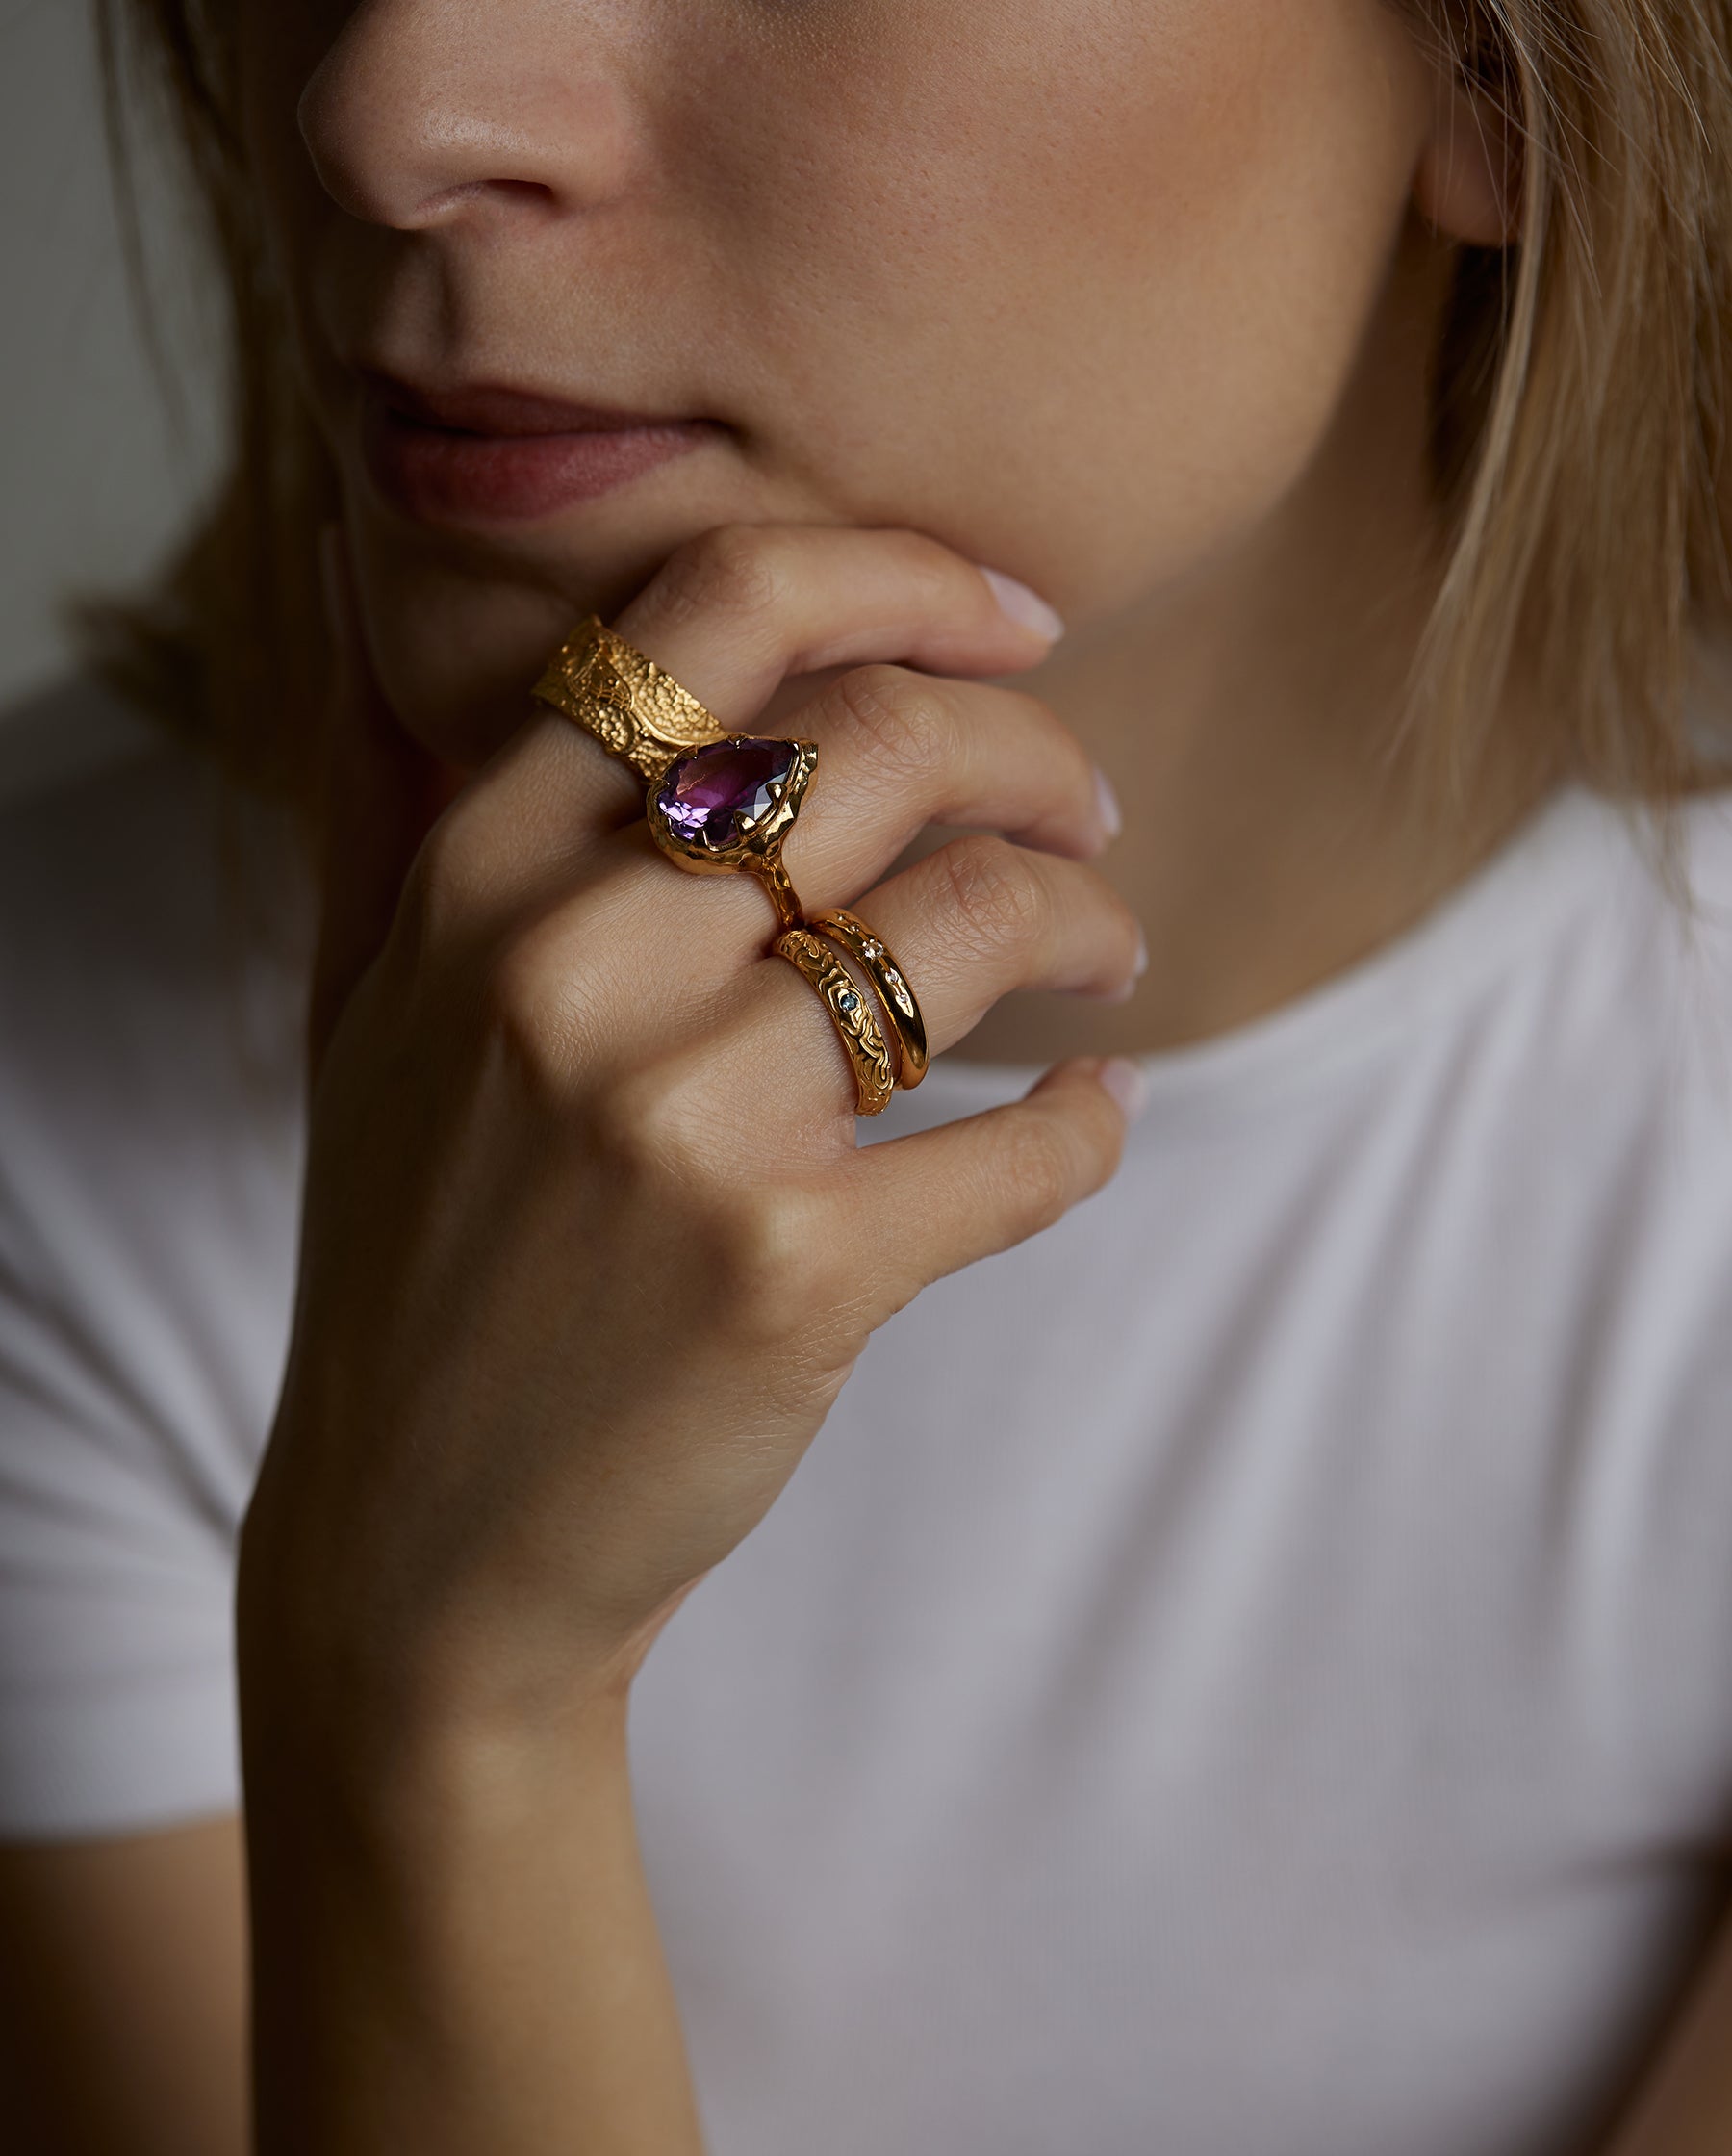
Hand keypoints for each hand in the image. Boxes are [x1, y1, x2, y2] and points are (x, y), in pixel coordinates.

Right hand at [237, 524, 1143, 1765]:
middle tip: (1088, 817)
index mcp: (477, 879)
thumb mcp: (364, 1020)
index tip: (1017, 618)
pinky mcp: (788, 1273)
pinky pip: (1018, 1150)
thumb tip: (362, 586)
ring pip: (973, 923)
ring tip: (1112, 952)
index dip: (902, 576)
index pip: (714, 617)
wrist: (419, 1545)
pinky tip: (1099, 1109)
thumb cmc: (416, 1262)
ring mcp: (680, 1120)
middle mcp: (568, 966)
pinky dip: (1091, 1124)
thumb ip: (396, 812)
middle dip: (1038, 756)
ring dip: (1087, 920)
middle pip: (881, 744)